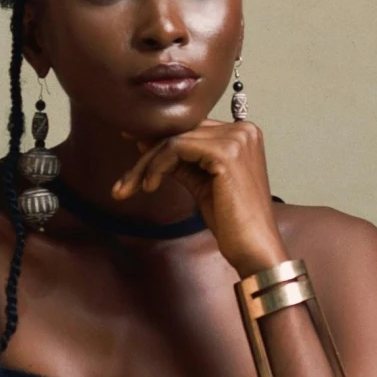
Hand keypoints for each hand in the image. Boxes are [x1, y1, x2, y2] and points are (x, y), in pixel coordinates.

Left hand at [112, 119, 286, 277]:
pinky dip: (156, 166)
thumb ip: (182, 161)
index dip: (159, 138)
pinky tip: (149, 187)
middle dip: (146, 156)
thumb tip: (147, 142)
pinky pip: (176, 149)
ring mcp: (236, 139)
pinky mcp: (225, 153)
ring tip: (130, 188)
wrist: (254, 248)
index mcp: (242, 134)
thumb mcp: (202, 182)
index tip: (131, 145)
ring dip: (145, 165)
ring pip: (174, 140)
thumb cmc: (232, 221)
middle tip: (123, 182)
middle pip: (181, 132)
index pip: (191, 128)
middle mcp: (242, 130)